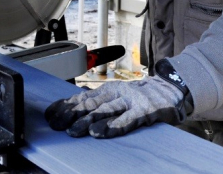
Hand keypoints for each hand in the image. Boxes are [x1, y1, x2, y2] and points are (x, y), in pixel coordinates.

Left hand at [44, 76, 187, 138]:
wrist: (172, 89)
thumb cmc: (142, 96)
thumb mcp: (119, 94)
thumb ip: (101, 98)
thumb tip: (78, 98)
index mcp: (110, 89)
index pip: (83, 97)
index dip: (66, 106)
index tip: (51, 115)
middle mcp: (118, 92)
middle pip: (91, 104)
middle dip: (72, 115)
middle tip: (57, 125)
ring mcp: (131, 100)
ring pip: (106, 110)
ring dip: (88, 121)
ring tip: (74, 131)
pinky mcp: (145, 110)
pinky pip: (127, 120)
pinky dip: (113, 126)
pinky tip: (101, 133)